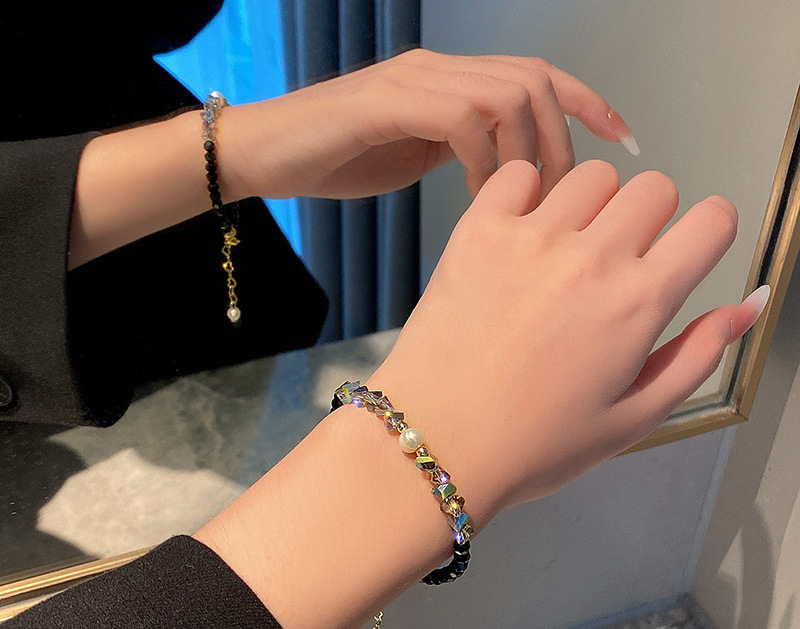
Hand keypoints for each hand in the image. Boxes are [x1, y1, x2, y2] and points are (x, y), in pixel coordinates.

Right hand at [221, 49, 636, 201]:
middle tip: (561, 199)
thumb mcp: (414, 156)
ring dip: (526, 151)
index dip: (589, 103)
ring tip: (522, 203)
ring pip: (506, 94)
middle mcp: (440, 69)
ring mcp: (414, 80)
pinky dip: (483, 160)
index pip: (538, 76)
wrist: (267, 154)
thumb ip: (460, 153)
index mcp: (452, 81)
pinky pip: (460, 118)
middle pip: (534, 81)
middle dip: (562, 141)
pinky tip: (479, 198)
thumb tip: (508, 177)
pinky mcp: (387, 101)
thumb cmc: (337, 161)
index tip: (624, 142)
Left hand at [368, 160, 764, 523]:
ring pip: (591, 175)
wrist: (436, 442)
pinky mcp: (477, 232)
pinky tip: (519, 235)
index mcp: (637, 304)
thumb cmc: (529, 444)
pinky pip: (517, 173)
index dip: (706, 234)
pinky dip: (526, 192)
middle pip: (654, 187)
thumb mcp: (632, 418)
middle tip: (617, 262)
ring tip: (564, 252)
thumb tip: (749, 305)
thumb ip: (698, 355)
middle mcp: (590, 259)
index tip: (686, 251)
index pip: (711, 220)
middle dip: (649, 219)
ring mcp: (530, 239)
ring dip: (591, 205)